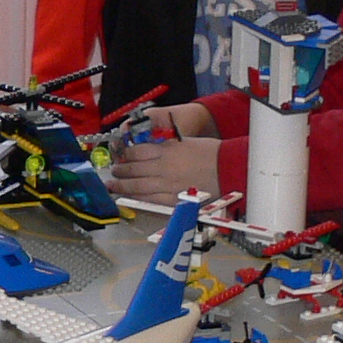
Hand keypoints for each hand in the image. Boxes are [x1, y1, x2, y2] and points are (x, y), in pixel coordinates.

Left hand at [110, 132, 226, 199]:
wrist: (229, 169)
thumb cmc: (212, 154)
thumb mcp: (183, 142)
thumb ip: (164, 146)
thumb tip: (146, 148)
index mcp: (166, 151)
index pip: (135, 152)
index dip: (124, 155)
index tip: (120, 156)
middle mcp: (163, 168)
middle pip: (133, 170)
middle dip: (120, 171)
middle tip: (114, 171)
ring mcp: (167, 185)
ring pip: (137, 187)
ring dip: (122, 186)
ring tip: (114, 186)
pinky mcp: (174, 199)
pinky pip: (150, 200)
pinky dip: (137, 198)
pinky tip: (130, 197)